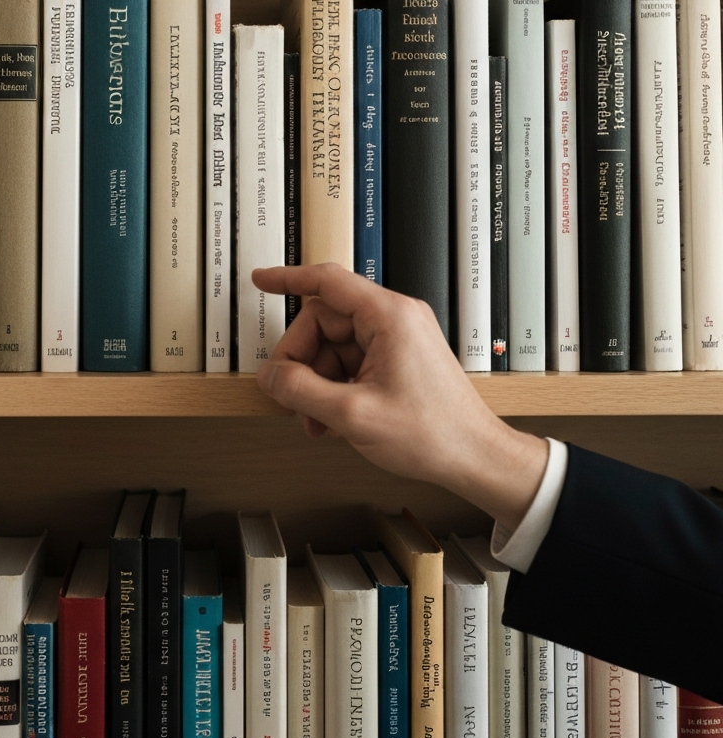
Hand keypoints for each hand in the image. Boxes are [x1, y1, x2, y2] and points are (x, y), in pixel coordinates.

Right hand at [252, 263, 547, 531]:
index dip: (287, 279)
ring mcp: (397, 340)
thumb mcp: (353, 414)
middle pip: (324, 322)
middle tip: (289, 393)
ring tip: (314, 418)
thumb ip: (301, 390)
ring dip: (316, 381)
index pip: (327, 282)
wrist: (475, 458)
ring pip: (334, 347)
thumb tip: (270, 376)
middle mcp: (394, 320)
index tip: (261, 280)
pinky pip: (350, 363)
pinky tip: (330, 418)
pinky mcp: (398, 360)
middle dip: (301, 359)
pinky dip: (334, 388)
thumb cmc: (434, 433)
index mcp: (389, 317)